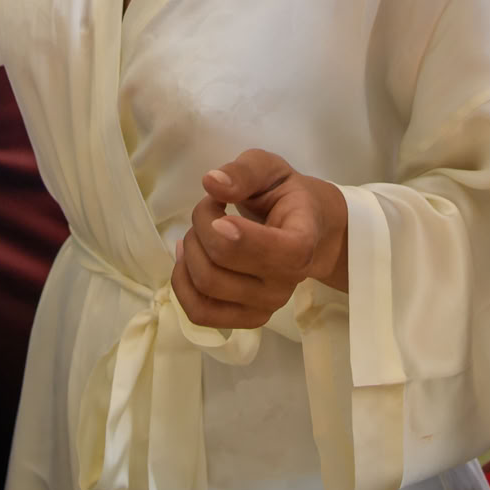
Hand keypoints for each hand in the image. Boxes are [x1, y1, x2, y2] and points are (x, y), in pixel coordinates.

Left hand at [171, 149, 347, 330]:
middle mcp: (287, 282)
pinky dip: (182, 283)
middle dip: (201, 227)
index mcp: (301, 242)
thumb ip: (243, 172)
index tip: (220, 212)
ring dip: (190, 251)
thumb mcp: (269, 169)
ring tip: (201, 232)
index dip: (240, 237)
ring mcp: (268, 306)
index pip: (278, 253)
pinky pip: (200, 312)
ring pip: (206, 287)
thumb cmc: (285, 196)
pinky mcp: (248, 320)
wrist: (307, 231)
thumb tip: (211, 182)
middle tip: (210, 207)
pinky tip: (188, 257)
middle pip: (222, 265)